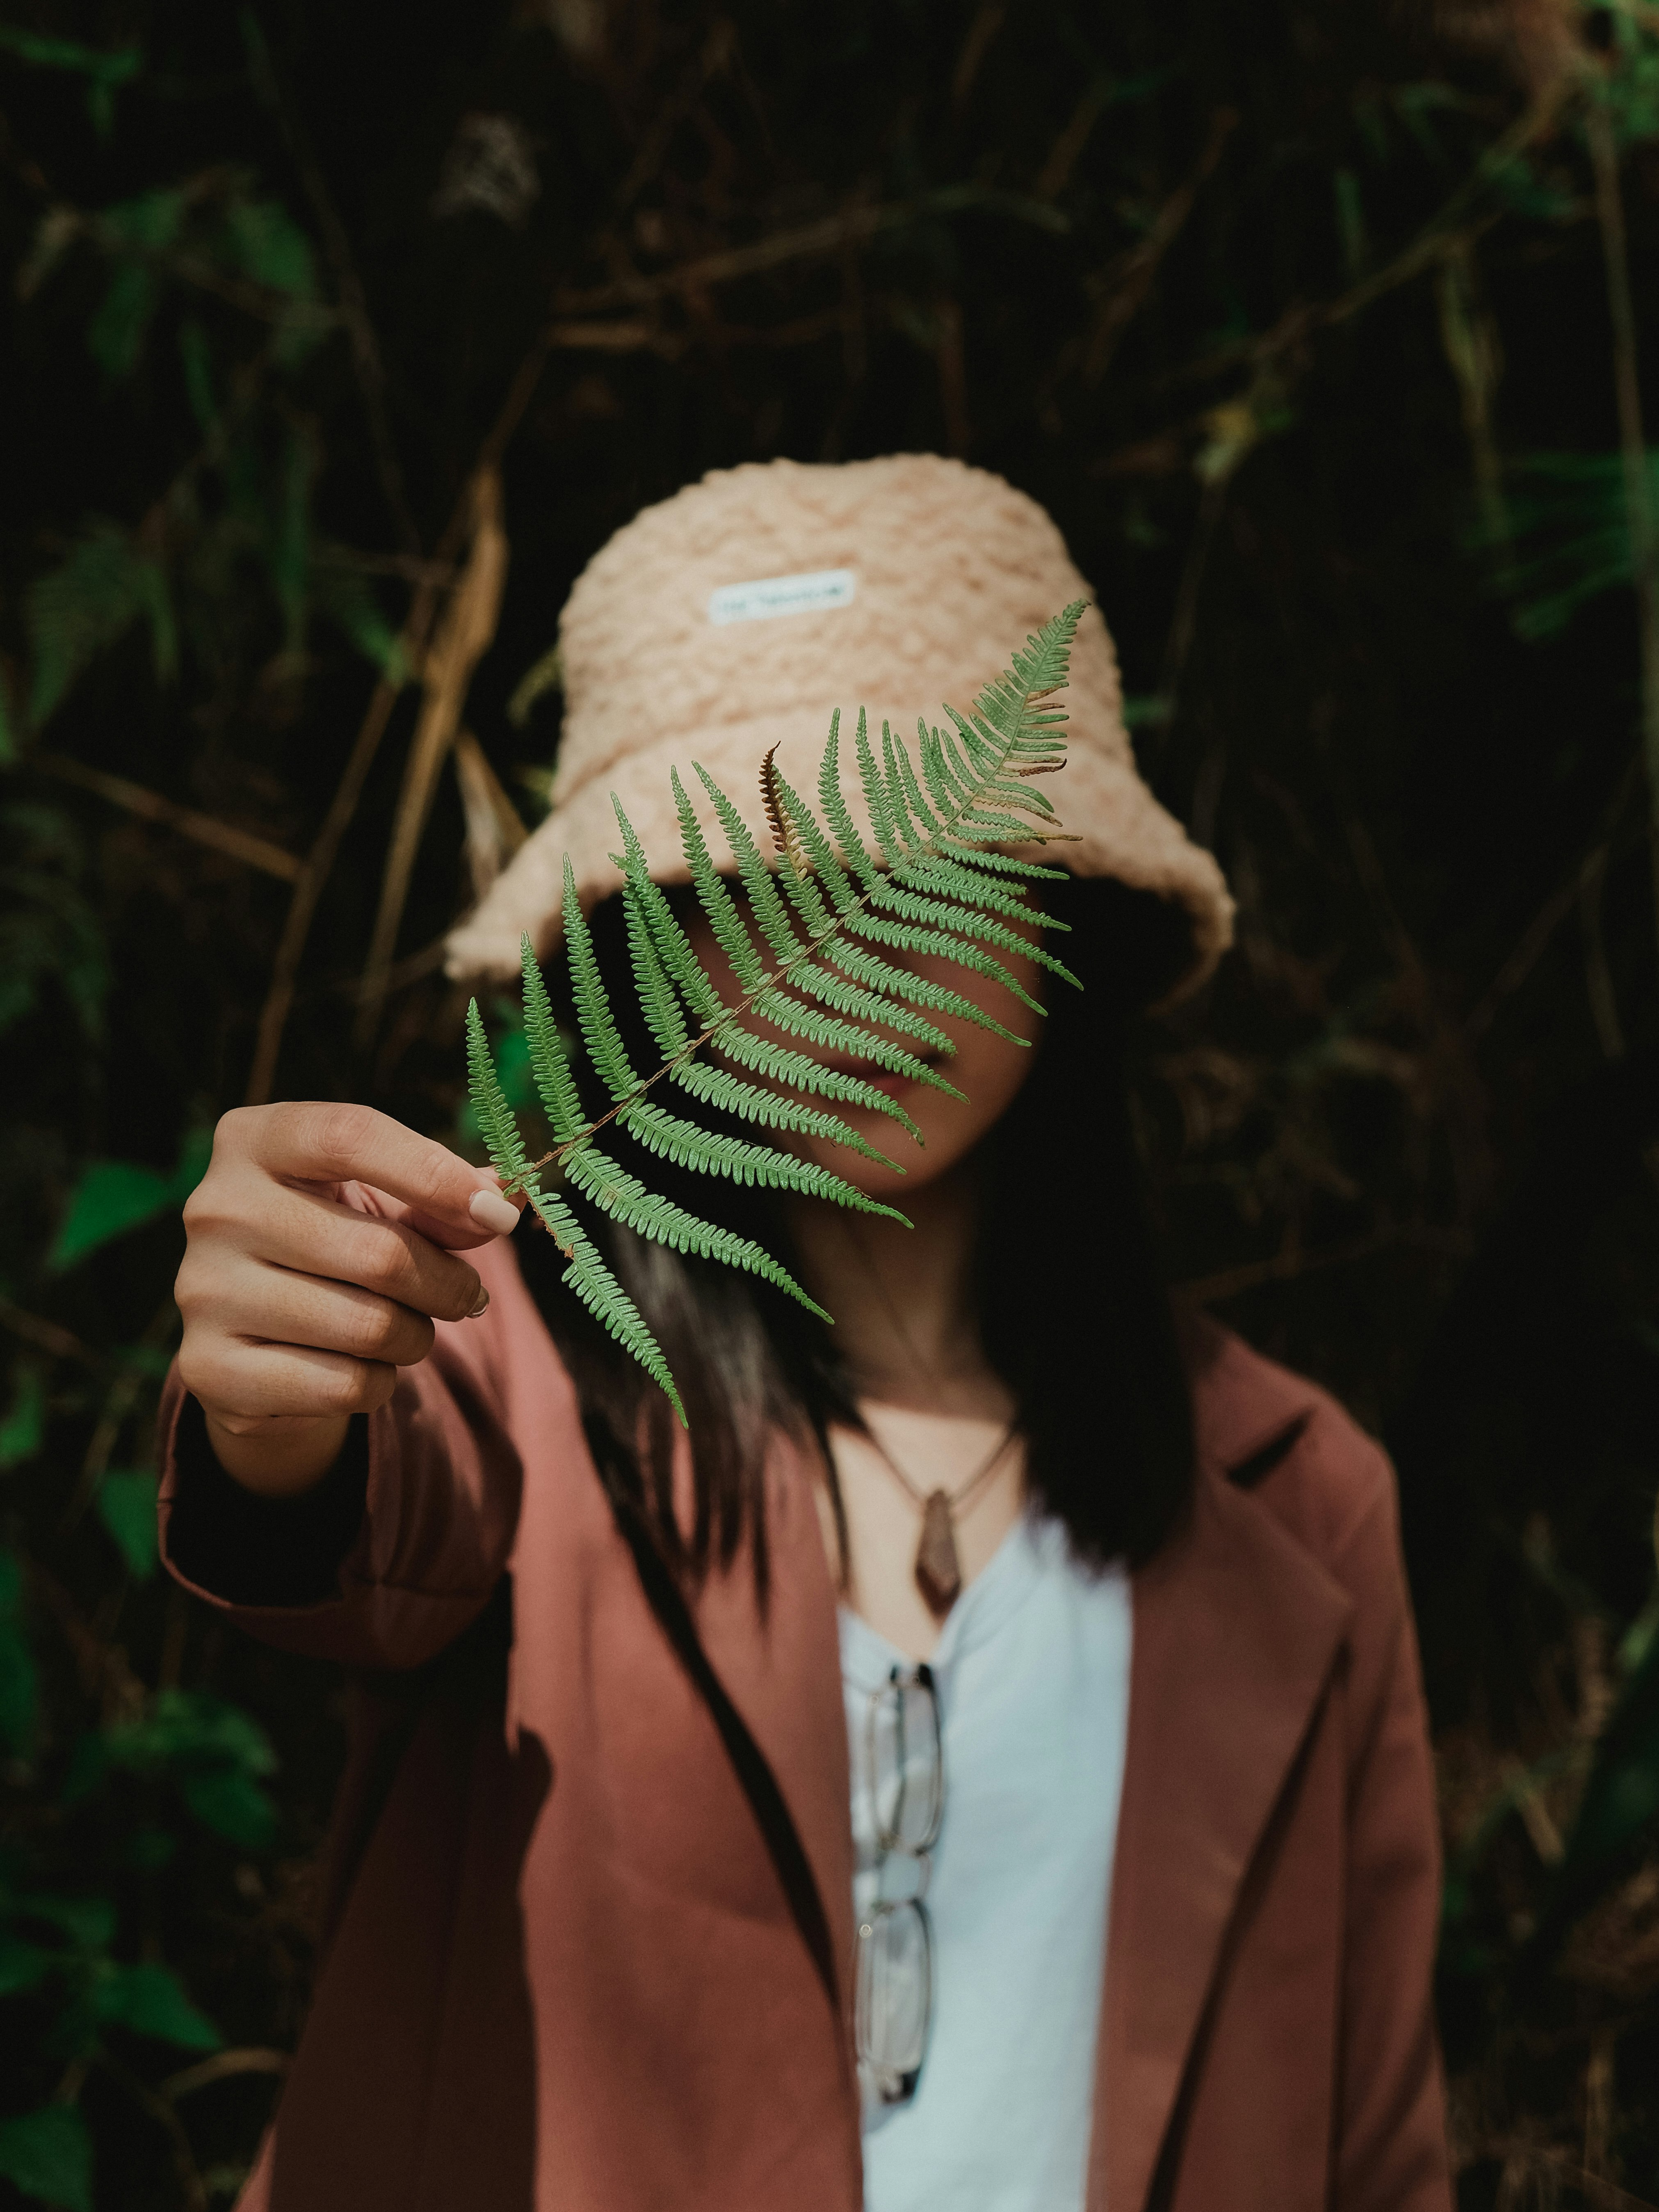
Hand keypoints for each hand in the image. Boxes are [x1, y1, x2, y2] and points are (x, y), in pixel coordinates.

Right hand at [175, 1103, 524, 1494]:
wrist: (256, 1337)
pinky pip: (343, 1385)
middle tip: (467, 1294)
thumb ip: (441, 1198)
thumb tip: (507, 1200)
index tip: (497, 1216)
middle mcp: (215, 1208)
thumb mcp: (382, 1204)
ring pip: (368, 1327)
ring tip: (408, 1328)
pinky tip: (362, 1366)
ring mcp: (203, 1290)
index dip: (436, 1174)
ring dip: (416, 1336)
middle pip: (379, 1253)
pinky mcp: (209, 1368)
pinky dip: (379, 1383)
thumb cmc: (332, 1243)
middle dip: (448, 1283)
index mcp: (254, 1140)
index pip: (350, 1137)